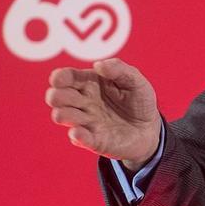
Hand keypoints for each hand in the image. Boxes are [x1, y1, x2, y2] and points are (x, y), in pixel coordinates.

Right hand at [46, 58, 161, 166]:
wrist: (149, 129)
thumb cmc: (138, 101)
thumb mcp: (135, 81)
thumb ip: (119, 69)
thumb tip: (98, 65)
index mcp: (90, 83)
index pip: (68, 77)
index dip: (60, 77)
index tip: (58, 79)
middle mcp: (83, 102)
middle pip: (59, 97)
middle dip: (55, 96)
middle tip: (59, 97)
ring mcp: (87, 122)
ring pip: (64, 116)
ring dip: (62, 114)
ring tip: (62, 115)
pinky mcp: (94, 140)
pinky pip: (80, 138)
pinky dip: (77, 135)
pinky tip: (77, 132)